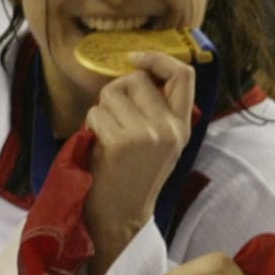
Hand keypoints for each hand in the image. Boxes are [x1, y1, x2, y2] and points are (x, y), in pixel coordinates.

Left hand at [83, 51, 195, 266]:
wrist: (120, 216)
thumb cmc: (131, 175)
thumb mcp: (159, 142)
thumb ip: (157, 108)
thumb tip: (137, 67)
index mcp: (182, 126)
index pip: (184, 75)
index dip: (159, 58)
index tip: (137, 59)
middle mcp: (169, 128)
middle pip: (137, 78)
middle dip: (117, 91)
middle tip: (114, 118)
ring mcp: (147, 135)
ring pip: (112, 93)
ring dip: (101, 109)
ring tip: (106, 135)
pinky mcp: (122, 142)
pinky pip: (96, 112)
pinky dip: (90, 125)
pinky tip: (98, 146)